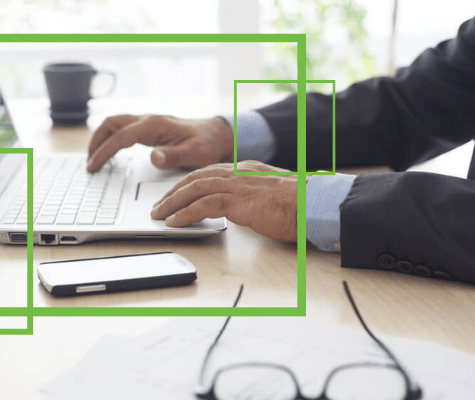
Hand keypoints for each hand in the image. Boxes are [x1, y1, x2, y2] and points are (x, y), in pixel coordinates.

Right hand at [87, 114, 232, 172]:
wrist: (217, 135)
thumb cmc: (207, 145)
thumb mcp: (194, 154)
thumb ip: (173, 156)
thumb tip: (153, 157)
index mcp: (154, 125)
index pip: (120, 137)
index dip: (104, 152)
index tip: (93, 167)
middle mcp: (148, 120)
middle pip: (111, 123)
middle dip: (96, 141)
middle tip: (89, 163)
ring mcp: (147, 123)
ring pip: (114, 124)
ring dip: (101, 138)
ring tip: (93, 159)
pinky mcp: (149, 129)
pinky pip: (122, 129)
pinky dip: (110, 139)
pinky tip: (109, 153)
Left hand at [150, 161, 307, 241]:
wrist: (316, 204)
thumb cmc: (301, 204)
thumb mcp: (271, 195)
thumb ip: (253, 197)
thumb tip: (244, 210)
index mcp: (245, 169)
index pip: (208, 172)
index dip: (187, 183)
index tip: (174, 193)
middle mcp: (238, 173)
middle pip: (195, 178)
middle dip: (173, 192)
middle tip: (158, 205)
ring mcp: (238, 185)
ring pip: (194, 190)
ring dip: (172, 203)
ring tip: (159, 215)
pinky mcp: (239, 201)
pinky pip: (203, 206)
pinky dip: (185, 213)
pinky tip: (175, 222)